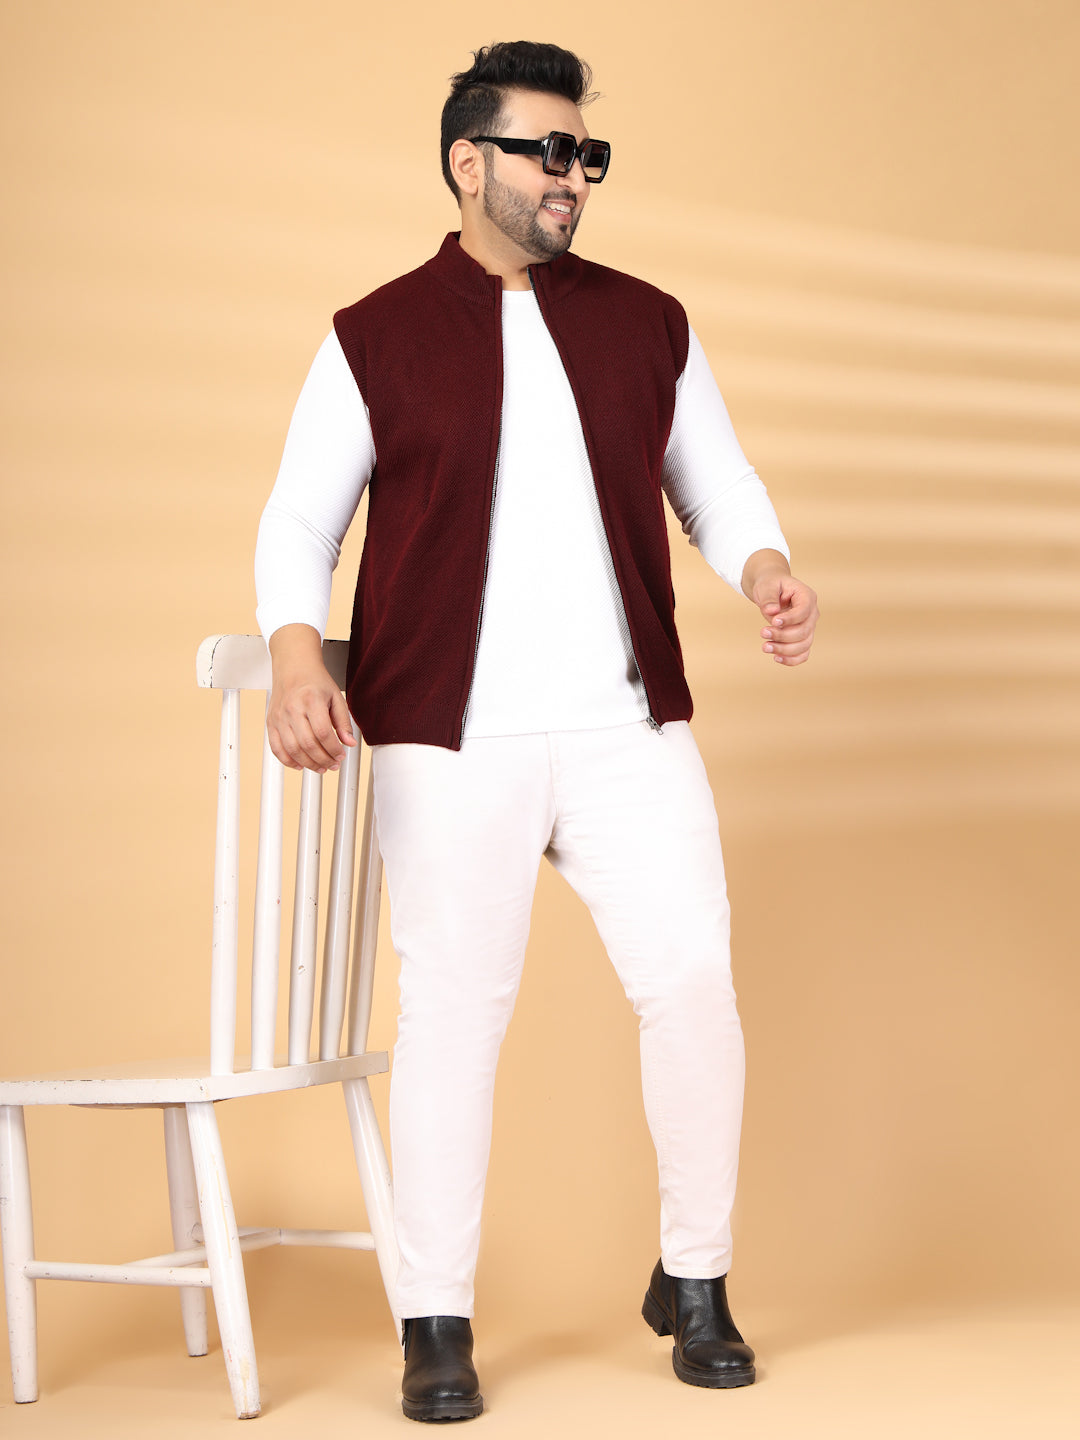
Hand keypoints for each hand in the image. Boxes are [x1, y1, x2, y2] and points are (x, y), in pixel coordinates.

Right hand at [266, 624, 357, 771]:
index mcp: (311, 700)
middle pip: (307, 744)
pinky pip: (276, 748)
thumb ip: (343, 721)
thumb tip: (349, 743)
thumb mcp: (336, 697)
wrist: (293, 667)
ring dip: (308, 764)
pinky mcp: (271, 722)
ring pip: (292, 749)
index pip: (323, 732)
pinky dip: (288, 760)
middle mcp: (292, 709)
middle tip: (333, 765)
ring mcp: (279, 717)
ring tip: (321, 767)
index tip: (341, 755)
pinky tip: (300, 765)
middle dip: (323, 759)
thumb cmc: (315, 681)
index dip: (333, 749)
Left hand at [740, 552, 817, 666]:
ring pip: (804, 645)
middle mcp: (812, 613)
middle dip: (782, 636)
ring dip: (784, 649)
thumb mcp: (767, 586)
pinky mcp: (802, 638)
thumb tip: (771, 612)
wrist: (772, 590)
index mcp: (807, 596)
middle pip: (804, 631)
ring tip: (765, 647)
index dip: (790, 619)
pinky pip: (803, 653)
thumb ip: (769, 598)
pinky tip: (776, 657)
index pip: (804, 612)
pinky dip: (791, 659)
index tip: (773, 622)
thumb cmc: (771, 585)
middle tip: (762, 632)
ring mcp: (809, 627)